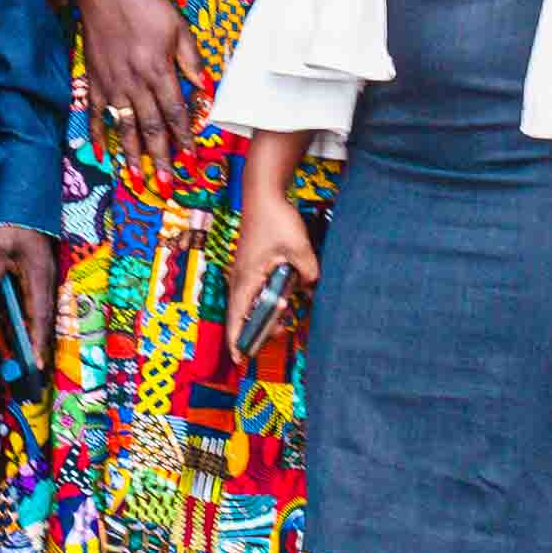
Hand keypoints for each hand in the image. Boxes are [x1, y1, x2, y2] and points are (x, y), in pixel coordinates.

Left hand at [0, 224, 61, 371]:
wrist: (22, 203)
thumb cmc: (10, 224)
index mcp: (38, 275)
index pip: (39, 315)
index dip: (38, 340)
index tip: (36, 362)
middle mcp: (47, 279)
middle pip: (45, 318)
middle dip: (40, 343)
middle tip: (35, 369)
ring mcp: (45, 276)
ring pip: (43, 311)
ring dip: (37, 333)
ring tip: (32, 357)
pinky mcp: (40, 274)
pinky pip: (38, 302)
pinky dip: (32, 319)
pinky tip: (24, 330)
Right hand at [72, 0, 197, 170]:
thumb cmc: (145, 4)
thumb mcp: (177, 27)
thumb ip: (190, 60)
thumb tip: (205, 88)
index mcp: (158, 70)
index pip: (174, 113)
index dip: (183, 138)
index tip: (190, 159)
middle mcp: (134, 82)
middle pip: (150, 127)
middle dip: (160, 158)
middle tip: (166, 184)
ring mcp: (111, 83)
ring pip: (123, 127)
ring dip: (132, 155)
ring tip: (138, 178)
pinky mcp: (93, 79)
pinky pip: (95, 113)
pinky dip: (98, 135)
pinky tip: (103, 154)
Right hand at [226, 194, 318, 339]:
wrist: (264, 193)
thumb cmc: (275, 219)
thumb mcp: (299, 248)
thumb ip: (308, 273)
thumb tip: (313, 289)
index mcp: (247, 279)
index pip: (237, 317)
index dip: (238, 339)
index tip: (241, 359)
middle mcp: (241, 278)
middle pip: (244, 314)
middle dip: (260, 327)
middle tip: (282, 328)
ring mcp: (244, 271)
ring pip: (251, 302)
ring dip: (267, 310)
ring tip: (287, 308)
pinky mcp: (251, 264)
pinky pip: (256, 289)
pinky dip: (267, 297)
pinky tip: (285, 292)